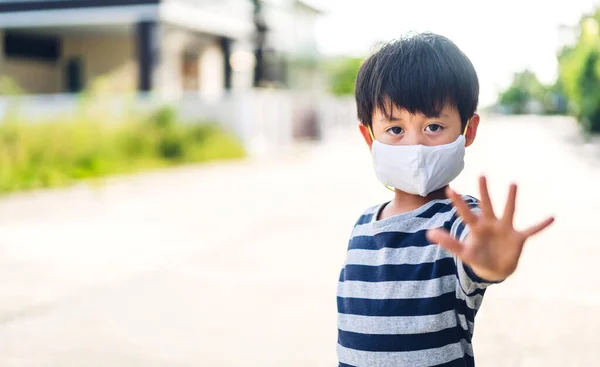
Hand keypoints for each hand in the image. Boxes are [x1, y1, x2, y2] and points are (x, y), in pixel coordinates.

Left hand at [426, 176, 554, 281]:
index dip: (458, 203)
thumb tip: (429, 233)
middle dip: (484, 192)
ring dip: (510, 199)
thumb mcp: (463, 252)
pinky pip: (532, 230)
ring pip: (508, 211)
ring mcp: (505, 229)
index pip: (465, 213)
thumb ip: (448, 243)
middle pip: (486, 205)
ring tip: (513, 184)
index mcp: (476, 227)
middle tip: (481, 175)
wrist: (494, 269)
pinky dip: (541, 225)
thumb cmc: (477, 256)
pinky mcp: (518, 238)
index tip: (449, 190)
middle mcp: (491, 223)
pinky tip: (552, 217)